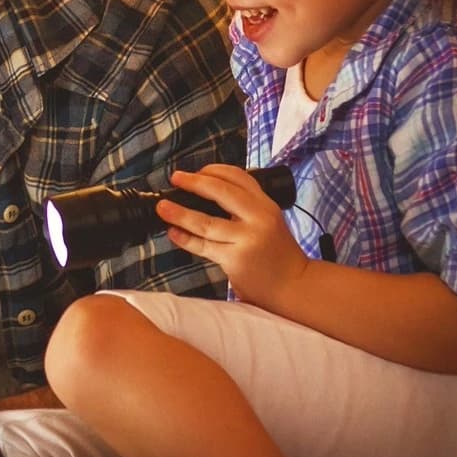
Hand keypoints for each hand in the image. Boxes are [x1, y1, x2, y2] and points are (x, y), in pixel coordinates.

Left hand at [158, 165, 311, 309]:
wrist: (294, 285)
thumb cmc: (277, 254)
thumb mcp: (269, 222)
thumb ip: (246, 209)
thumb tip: (207, 195)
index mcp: (266, 205)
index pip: (238, 177)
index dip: (213, 170)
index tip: (195, 172)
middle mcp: (258, 218)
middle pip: (221, 192)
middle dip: (194, 182)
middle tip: (176, 178)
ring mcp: (247, 239)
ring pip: (205, 221)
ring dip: (180, 213)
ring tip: (163, 207)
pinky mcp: (235, 259)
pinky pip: (203, 246)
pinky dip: (185, 238)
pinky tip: (174, 232)